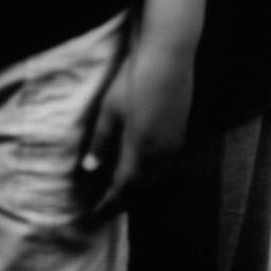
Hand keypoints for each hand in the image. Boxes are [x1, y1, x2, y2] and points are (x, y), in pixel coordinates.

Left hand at [78, 32, 196, 217]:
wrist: (169, 56)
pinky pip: (165, 167)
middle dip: (123, 201)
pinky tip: (143, 170)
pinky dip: (151, 176)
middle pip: (141, 189)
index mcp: (140, 150)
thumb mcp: (110, 109)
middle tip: (107, 208)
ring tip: (122, 194)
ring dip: (138, 190)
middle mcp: (161, 154)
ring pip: (156, 179)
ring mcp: (174, 144)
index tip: (94, 214)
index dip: (108, 204)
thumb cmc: (134, 79)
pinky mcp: (181, 133)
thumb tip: (89, 168)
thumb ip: (101, 141)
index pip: (123, 189)